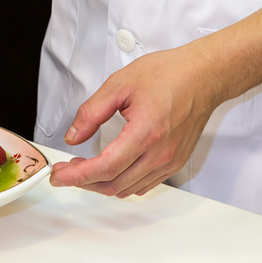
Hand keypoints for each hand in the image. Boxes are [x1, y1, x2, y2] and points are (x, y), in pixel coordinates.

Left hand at [49, 45, 219, 197]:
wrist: (203, 75)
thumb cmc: (168, 74)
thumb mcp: (119, 84)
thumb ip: (91, 113)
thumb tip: (73, 136)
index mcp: (146, 133)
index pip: (105, 168)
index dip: (77, 176)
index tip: (58, 176)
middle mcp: (160, 154)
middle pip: (114, 184)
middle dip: (83, 181)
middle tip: (66, 170)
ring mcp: (170, 161)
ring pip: (128, 188)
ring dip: (101, 183)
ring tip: (84, 168)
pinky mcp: (175, 162)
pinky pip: (144, 184)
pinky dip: (121, 183)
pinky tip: (110, 169)